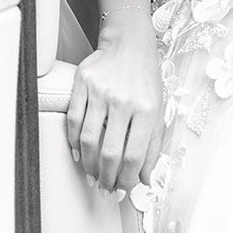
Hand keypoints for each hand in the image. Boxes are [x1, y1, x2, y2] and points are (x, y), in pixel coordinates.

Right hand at [65, 30, 161, 194]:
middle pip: (110, 152)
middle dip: (106, 178)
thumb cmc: (145, 77)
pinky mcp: (83, 83)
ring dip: (89, 165)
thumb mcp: (159, 109)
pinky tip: (79, 153)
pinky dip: (73, 142)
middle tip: (105, 188)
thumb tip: (147, 179)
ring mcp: (101, 91)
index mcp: (147, 108)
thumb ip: (154, 145)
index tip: (123, 189)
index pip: (135, 155)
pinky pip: (73, 119)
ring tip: (93, 175)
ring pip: (88, 139)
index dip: (127, 179)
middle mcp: (124, 100)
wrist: (129, 43)